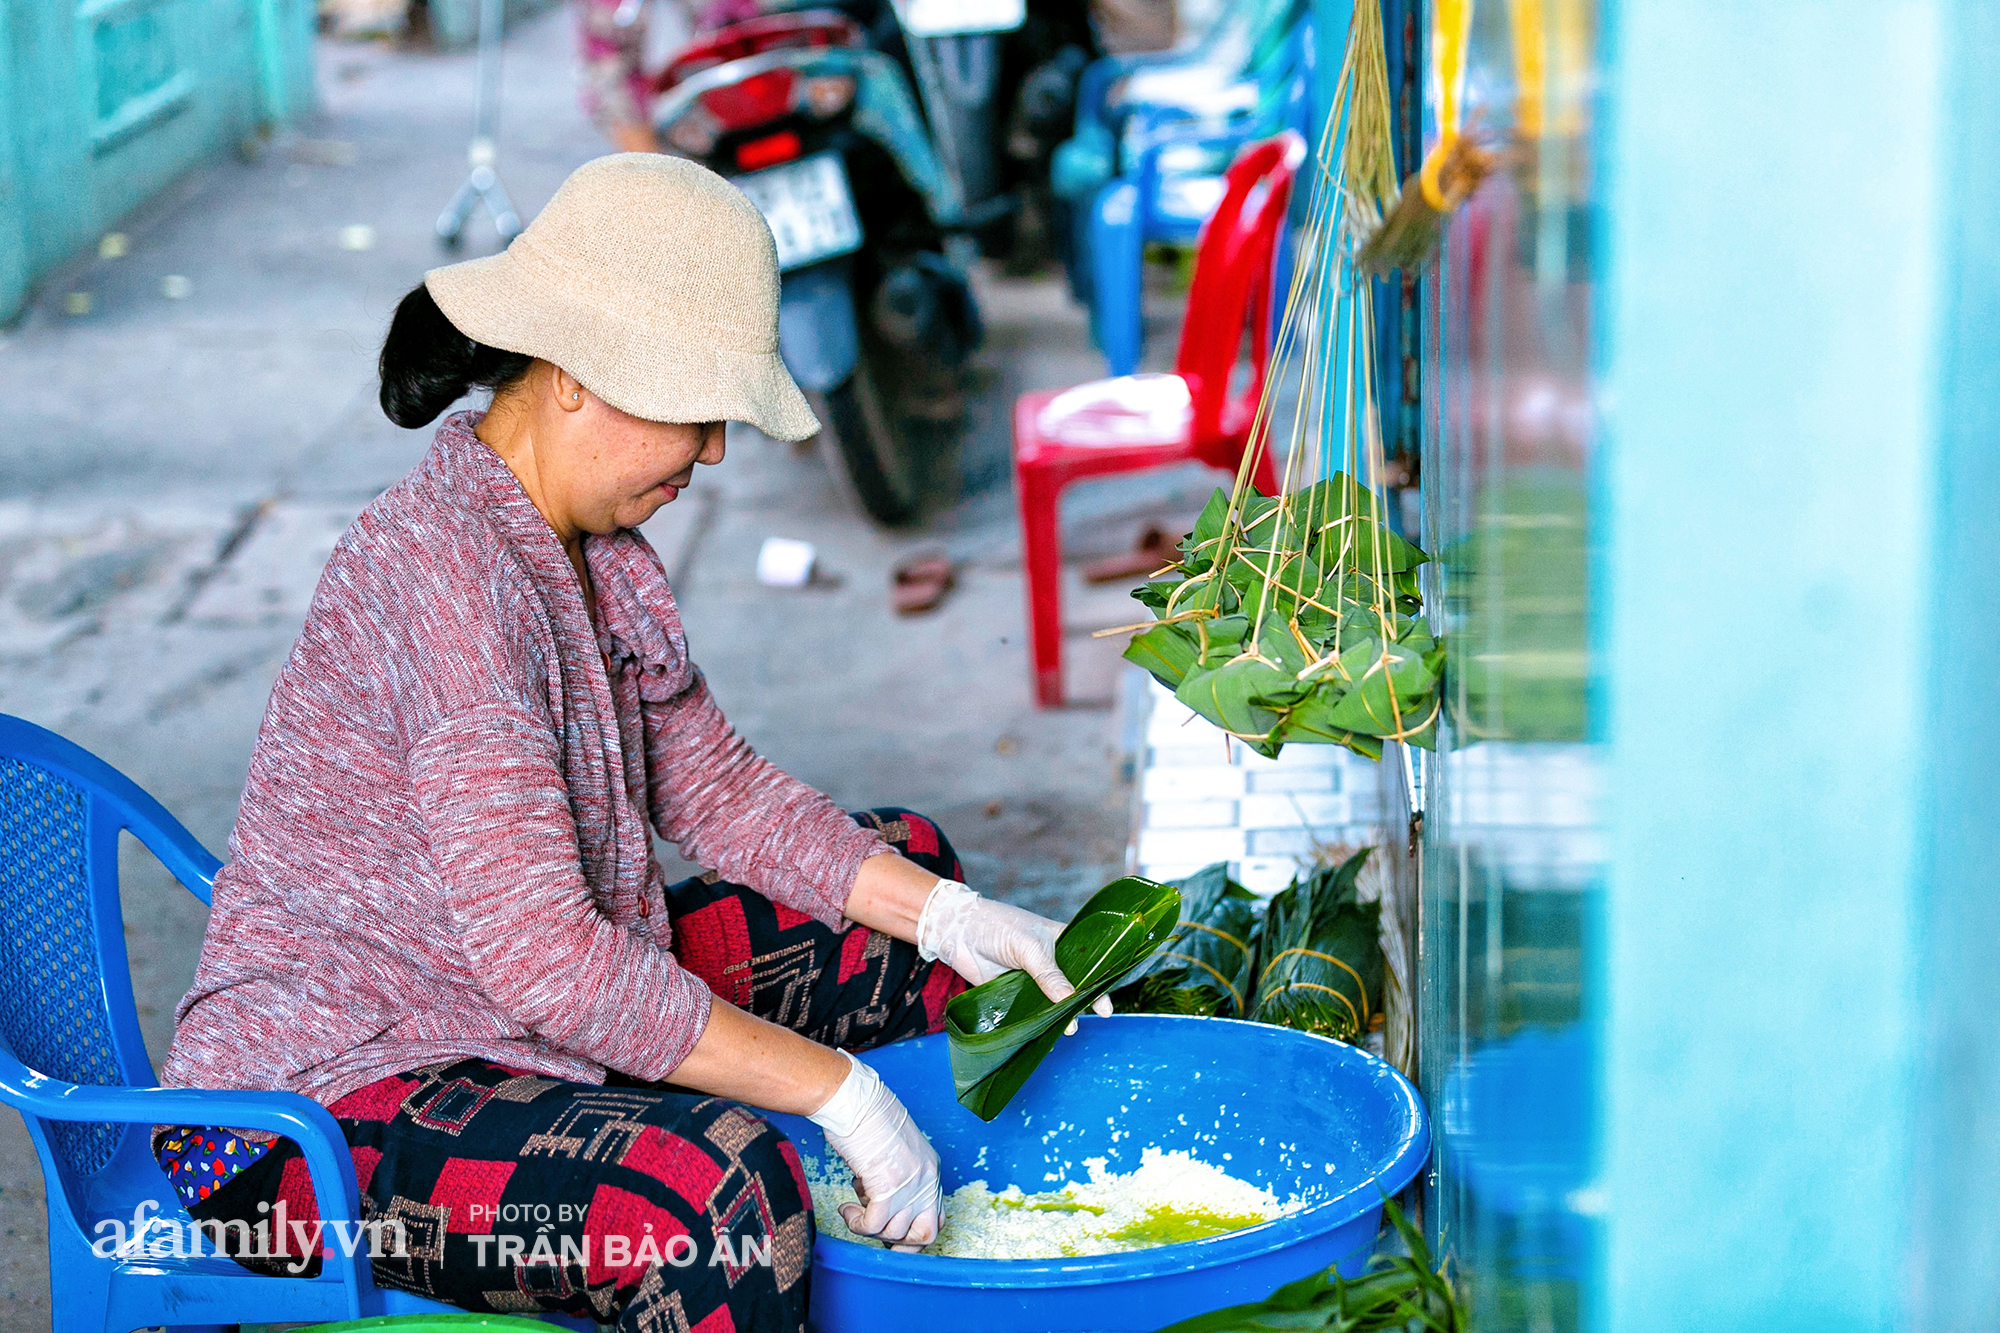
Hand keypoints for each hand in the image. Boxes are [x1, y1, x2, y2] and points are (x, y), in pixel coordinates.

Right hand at [808, 1052, 941, 1250]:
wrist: (855, 1099)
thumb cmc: (867, 1117)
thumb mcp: (895, 1150)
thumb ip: (897, 1177)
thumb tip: (881, 1206)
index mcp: (931, 1169)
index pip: (937, 1216)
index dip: (914, 1233)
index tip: (892, 1235)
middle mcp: (927, 1178)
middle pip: (926, 1233)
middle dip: (898, 1242)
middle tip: (873, 1229)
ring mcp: (910, 1184)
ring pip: (894, 1232)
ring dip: (870, 1226)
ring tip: (854, 1204)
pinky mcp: (888, 1187)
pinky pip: (873, 1226)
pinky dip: (856, 1224)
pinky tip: (846, 1209)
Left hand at [917, 881, 1113, 1017]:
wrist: (958, 931)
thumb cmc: (998, 926)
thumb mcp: (1028, 947)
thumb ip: (1049, 975)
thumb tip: (1070, 1001)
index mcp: (1062, 942)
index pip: (1088, 966)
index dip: (1098, 986)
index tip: (1106, 1009)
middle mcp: (1050, 963)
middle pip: (1072, 989)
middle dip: (1078, 1007)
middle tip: (1078, 1023)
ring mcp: (1031, 980)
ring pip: (1051, 1003)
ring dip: (1058, 1018)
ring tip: (1064, 1030)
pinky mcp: (1013, 994)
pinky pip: (1029, 1013)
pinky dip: (1037, 1024)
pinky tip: (1043, 1037)